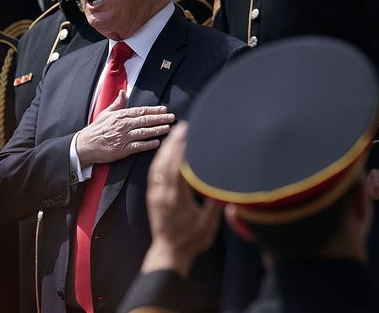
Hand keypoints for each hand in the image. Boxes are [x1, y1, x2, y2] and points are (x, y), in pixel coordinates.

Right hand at [75, 90, 175, 166]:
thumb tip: (123, 93)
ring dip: (157, 130)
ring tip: (168, 128)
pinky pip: (138, 146)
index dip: (154, 110)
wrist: (85, 145)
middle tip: (172, 117)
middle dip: (160, 118)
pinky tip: (157, 142)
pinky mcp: (123, 149)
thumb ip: (117, 103)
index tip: (164, 109)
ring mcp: (124, 137)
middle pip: (145, 120)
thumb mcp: (105, 113)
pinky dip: (148, 144)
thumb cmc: (96, 130)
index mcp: (121, 115)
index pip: (141, 111)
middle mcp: (124, 125)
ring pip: (144, 132)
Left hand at [141, 123, 221, 276]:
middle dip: (174, 142)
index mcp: (176, 200)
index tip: (189, 136)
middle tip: (183, 126)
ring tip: (176, 132)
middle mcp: (163, 194)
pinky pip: (154, 172)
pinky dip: (160, 157)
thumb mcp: (208, 226)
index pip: (177, 169)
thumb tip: (225, 190)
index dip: (182, 151)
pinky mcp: (153, 196)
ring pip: (158, 165)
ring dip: (166, 147)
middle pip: (166, 162)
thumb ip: (215, 208)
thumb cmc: (191, 240)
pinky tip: (167, 149)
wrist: (169, 252)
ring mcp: (156, 194)